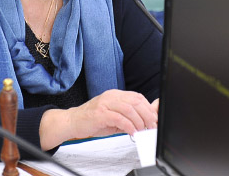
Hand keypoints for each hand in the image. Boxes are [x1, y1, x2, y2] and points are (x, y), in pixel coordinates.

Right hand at [39, 90, 157, 149]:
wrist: (73, 122)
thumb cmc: (94, 120)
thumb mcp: (116, 116)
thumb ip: (130, 116)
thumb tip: (148, 118)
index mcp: (115, 95)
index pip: (137, 97)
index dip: (149, 108)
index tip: (155, 120)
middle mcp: (111, 96)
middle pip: (135, 101)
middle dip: (147, 115)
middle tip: (151, 127)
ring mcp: (104, 103)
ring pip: (129, 109)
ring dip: (139, 122)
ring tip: (142, 131)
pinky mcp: (100, 113)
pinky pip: (119, 118)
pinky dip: (128, 126)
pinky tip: (131, 132)